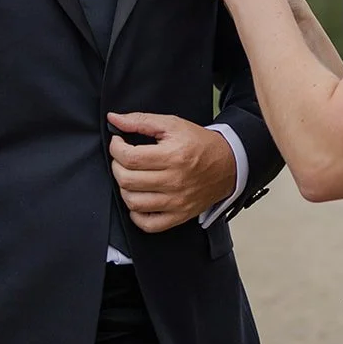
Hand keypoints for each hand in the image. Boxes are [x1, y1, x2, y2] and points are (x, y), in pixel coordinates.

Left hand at [106, 111, 237, 232]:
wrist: (228, 163)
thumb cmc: (199, 143)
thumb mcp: (172, 124)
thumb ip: (140, 120)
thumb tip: (114, 119)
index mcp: (173, 156)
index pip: (130, 158)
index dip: (116, 148)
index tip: (118, 143)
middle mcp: (174, 181)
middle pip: (128, 180)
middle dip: (117, 166)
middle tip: (123, 158)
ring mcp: (177, 202)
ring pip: (133, 202)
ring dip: (124, 188)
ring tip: (131, 177)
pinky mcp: (179, 215)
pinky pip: (148, 224)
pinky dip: (137, 214)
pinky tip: (140, 198)